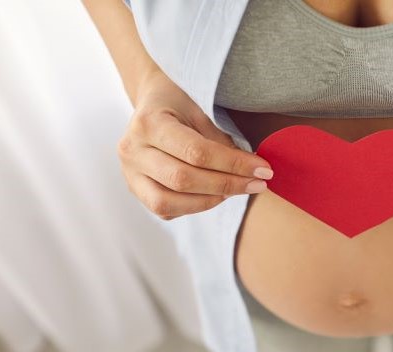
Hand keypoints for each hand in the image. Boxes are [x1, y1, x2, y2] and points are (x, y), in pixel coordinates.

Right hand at [117, 70, 273, 219]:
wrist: (152, 101)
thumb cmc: (181, 101)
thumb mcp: (201, 106)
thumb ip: (220, 138)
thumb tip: (251, 169)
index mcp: (148, 122)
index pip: (196, 152)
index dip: (233, 164)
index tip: (263, 169)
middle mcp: (132, 150)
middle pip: (183, 180)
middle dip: (227, 185)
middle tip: (259, 184)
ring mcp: (129, 173)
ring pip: (168, 202)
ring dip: (210, 200)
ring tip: (237, 190)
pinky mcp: (135, 189)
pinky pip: (166, 210)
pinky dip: (195, 206)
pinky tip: (216, 194)